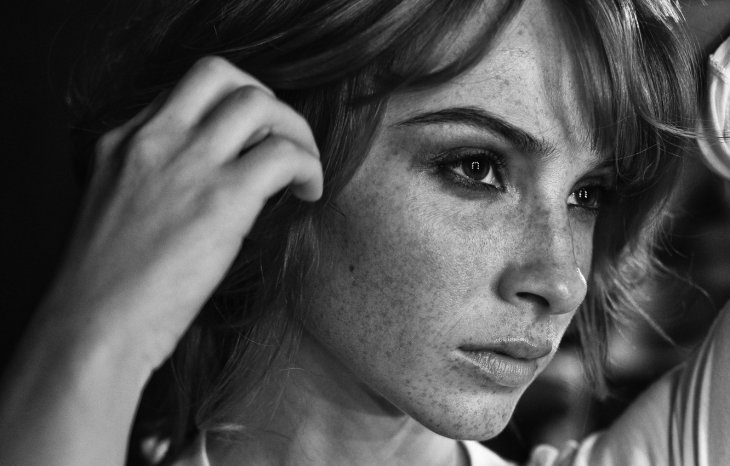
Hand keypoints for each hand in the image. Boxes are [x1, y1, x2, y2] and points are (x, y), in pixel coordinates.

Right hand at [41, 56, 322, 368]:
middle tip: (282, 140)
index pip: (185, 92)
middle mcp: (152, 139)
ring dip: (295, 129)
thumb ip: (157, 183)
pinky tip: (309, 194)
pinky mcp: (222, 198)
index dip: (227, 110)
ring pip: (258, 102)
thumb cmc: (108, 289)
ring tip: (305, 168)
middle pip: (219, 73)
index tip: (249, 142)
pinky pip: (284, 155)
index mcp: (121, 142)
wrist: (93, 329)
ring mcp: (186, 163)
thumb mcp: (117, 213)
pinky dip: (309, 166)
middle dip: (264, 99)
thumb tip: (219, 184)